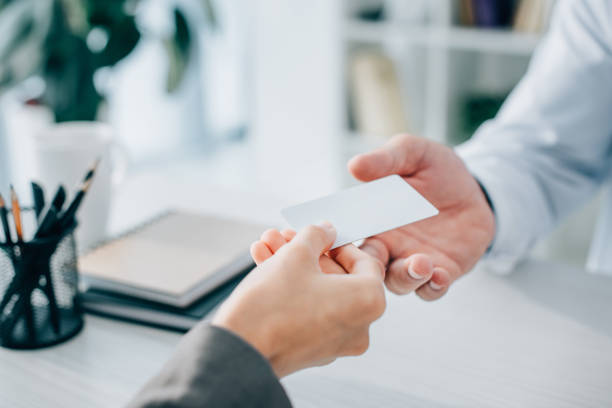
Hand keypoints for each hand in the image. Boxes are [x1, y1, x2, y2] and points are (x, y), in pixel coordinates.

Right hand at [212, 223, 385, 377]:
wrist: (240, 348)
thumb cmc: (273, 302)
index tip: (319, 236)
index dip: (338, 243)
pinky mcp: (313, 351)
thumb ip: (316, 235)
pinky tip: (265, 265)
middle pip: (337, 277)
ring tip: (266, 245)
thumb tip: (326, 231)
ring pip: (319, 293)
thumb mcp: (296, 254)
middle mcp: (360, 326)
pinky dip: (293, 290)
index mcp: (368, 301)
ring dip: (294, 266)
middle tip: (284, 236)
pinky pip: (310, 311)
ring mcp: (336, 342)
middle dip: (308, 252)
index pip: (364, 262)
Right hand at [348, 134, 494, 300]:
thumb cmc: (436, 169)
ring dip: (406, 278)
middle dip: (368, 271)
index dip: (337, 246)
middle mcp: (390, 247)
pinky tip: (439, 275)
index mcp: (374, 222)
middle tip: (375, 262)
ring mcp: (415, 262)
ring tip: (419, 263)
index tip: (334, 244)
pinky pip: (432, 290)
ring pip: (400, 283)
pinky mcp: (443, 271)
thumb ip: (385, 159)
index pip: (347, 240)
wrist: (476, 186)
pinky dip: (433, 287)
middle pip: (368, 269)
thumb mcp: (412, 153)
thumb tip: (354, 165)